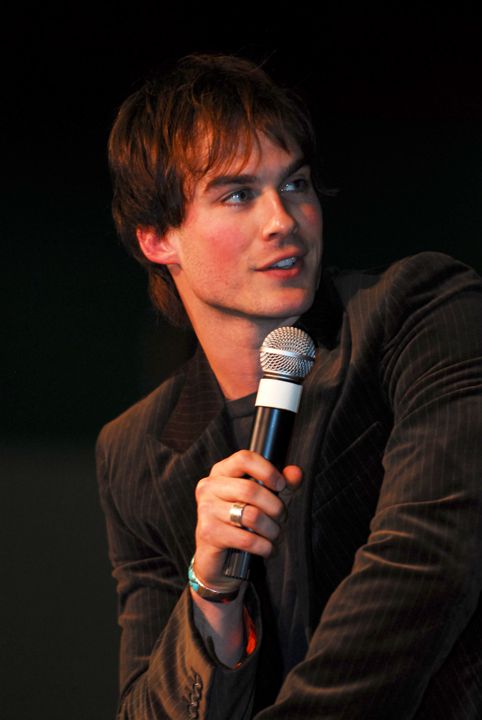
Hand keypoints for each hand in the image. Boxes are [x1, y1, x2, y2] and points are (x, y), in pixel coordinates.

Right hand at [193, 450, 302, 588]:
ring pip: (251, 515)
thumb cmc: (240, 521)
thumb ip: (280, 483)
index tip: (281, 485)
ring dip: (271, 529)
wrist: (217, 557)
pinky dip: (264, 547)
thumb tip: (296, 473)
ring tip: (274, 534)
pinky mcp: (208, 533)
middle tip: (282, 517)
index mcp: (222, 471)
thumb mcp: (263, 498)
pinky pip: (246, 539)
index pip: (244, 458)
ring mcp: (206, 509)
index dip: (267, 470)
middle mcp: (209, 486)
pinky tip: (266, 548)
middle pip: (250, 489)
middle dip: (275, 507)